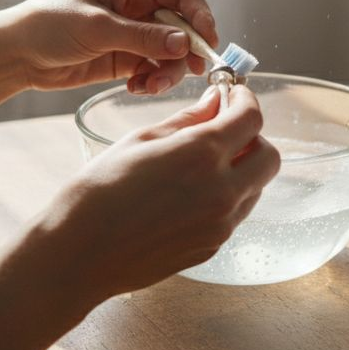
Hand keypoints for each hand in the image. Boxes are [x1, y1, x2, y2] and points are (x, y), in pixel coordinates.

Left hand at [7, 0, 218, 93]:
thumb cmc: (50, 24)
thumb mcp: (97, 27)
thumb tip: (184, 44)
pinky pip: (156, 69)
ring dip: (168, 71)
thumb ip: (142, 37)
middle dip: (186, 51)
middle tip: (187, 73)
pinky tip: (135, 87)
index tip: (208, 43)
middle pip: (185, 25)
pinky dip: (153, 80)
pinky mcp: (129, 57)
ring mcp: (137, 32)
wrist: (18, 53)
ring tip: (148, 85)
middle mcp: (142, 3)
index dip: (201, 16)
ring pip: (174, 52)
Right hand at [38, 83, 280, 301]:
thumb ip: (187, 119)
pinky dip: (226, 196)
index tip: (234, 95)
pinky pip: (235, 214)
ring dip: (242, 169)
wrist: (78, 253)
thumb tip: (216, 102)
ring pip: (256, 187)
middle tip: (224, 130)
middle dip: (253, 137)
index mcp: (201, 154)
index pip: (251, 117)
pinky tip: (190, 194)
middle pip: (269, 156)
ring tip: (202, 165)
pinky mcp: (212, 247)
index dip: (245, 100)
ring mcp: (220, 224)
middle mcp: (221, 190)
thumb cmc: (98, 192)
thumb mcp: (140, 140)